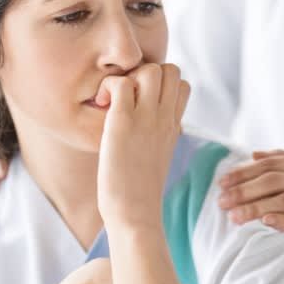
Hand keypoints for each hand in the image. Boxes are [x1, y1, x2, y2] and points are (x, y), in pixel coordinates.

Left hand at [95, 63, 190, 228]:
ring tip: (113, 101)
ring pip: (150, 69)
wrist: (135, 213)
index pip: (181, 84)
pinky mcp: (122, 124)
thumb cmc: (138, 190)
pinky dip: (109, 87)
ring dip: (129, 76)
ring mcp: (145, 120)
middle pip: (170, 70)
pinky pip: (121, 83)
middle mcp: (164, 118)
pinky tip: (102, 107)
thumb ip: (156, 134)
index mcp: (173, 125)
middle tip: (125, 98)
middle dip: (146, 73)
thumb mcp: (157, 155)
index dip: (160, 84)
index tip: (139, 103)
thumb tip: (145, 122)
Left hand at [218, 149, 283, 255]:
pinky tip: (266, 222)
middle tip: (223, 202)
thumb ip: (282, 160)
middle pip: (276, 182)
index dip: (243, 173)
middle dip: (245, 191)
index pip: (271, 164)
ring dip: (257, 208)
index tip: (221, 184)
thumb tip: (253, 154)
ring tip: (235, 216)